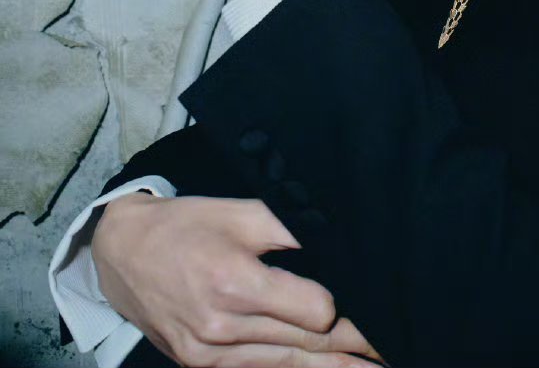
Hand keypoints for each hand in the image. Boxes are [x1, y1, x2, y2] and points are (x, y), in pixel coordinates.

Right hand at [92, 192, 385, 366]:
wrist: (123, 254)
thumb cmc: (187, 225)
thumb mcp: (241, 211)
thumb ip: (290, 229)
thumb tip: (333, 245)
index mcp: (235, 281)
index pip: (312, 312)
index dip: (341, 308)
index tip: (366, 302)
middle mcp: (222, 325)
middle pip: (304, 344)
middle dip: (350, 348)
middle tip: (390, 351)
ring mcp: (209, 353)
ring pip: (284, 366)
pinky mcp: (199, 365)